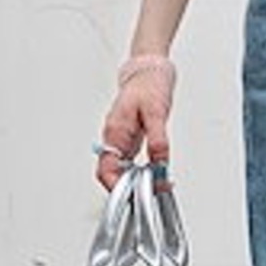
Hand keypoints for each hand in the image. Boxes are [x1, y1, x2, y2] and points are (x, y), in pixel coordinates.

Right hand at [96, 55, 176, 191]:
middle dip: (129, 188)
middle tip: (153, 192)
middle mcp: (114, 138)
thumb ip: (158, 138)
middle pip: (112, 173)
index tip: (134, 195)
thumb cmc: (148, 84)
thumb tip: (160, 161)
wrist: (148, 70)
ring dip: (136, 181)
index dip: (116, 187)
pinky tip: (155, 173)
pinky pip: (130, 162)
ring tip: (158, 185)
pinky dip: (141, 171)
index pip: (106, 169)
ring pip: (122, 169)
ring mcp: (120, 139)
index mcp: (115, 132)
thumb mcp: (156, 112)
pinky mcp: (129, 139)